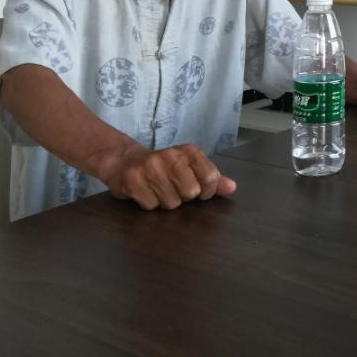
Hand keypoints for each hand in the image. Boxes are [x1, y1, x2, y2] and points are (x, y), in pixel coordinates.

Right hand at [100, 143, 235, 209]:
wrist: (124, 161)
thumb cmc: (163, 167)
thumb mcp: (189, 167)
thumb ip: (212, 178)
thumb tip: (232, 188)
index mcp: (189, 151)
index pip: (210, 177)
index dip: (207, 191)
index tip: (200, 192)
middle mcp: (170, 156)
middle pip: (190, 193)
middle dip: (183, 197)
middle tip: (173, 188)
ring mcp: (150, 167)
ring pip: (171, 203)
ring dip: (165, 201)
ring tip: (158, 189)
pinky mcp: (133, 180)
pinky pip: (151, 205)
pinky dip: (149, 203)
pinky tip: (145, 192)